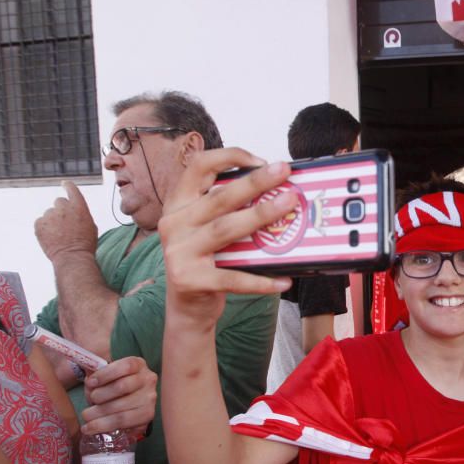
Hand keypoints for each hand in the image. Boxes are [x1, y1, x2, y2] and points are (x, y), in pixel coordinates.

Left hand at [34, 181, 97, 261]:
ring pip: (49, 213)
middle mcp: (63, 207)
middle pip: (59, 201)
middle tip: (65, 223)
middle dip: (61, 210)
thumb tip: (73, 212)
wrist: (72, 256)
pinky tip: (52, 237)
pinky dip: (44, 228)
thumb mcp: (91, 225)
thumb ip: (81, 214)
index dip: (68, 186)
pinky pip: (40, 222)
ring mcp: (50, 215)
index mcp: (79, 206)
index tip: (65, 184)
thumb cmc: (85, 244)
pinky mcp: (39, 224)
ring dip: (53, 220)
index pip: (71, 189)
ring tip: (59, 234)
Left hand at [81, 357, 156, 436]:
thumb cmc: (113, 385)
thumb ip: (95, 372)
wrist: (127, 403)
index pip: (125, 366)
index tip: (89, 383)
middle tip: (90, 401)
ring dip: (98, 414)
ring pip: (120, 408)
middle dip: (100, 395)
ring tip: (85, 416)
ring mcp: (150, 398)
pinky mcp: (147, 415)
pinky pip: (122, 422)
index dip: (105, 374)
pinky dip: (102, 426)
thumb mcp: (104, 374)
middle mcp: (148, 380)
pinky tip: (90, 428)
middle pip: (122, 387)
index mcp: (138, 365)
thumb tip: (88, 376)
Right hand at [158, 148, 292, 323]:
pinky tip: (284, 280)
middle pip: (219, 197)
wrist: (187, 307)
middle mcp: (174, 224)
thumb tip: (277, 190)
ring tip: (289, 205)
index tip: (260, 160)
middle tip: (284, 172)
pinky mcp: (190, 280)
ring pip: (226, 229)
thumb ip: (227, 210)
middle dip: (255, 182)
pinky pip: (232, 278)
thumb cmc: (207, 261)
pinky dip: (260, 281)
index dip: (228, 157)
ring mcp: (180, 252)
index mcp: (179, 204)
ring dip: (261, 215)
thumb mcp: (207, 229)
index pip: (198, 166)